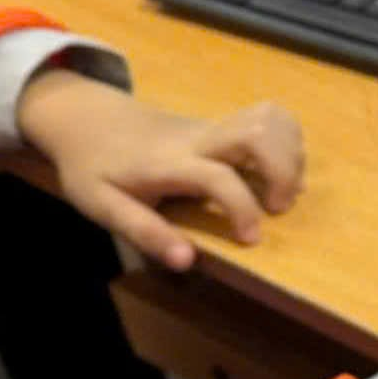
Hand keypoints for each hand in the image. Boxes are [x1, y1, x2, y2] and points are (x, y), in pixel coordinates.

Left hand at [15, 69, 303, 271]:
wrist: (87, 118)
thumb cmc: (93, 167)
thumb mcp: (102, 206)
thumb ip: (145, 232)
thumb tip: (187, 260)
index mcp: (170, 163)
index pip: (219, 177)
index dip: (243, 209)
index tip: (251, 239)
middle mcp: (200, 138)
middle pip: (258, 131)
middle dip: (284, 169)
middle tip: (279, 205)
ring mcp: (215, 126)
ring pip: (271, 118)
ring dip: (291, 152)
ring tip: (283, 189)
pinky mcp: (224, 124)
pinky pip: (270, 119)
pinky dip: (288, 140)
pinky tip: (277, 169)